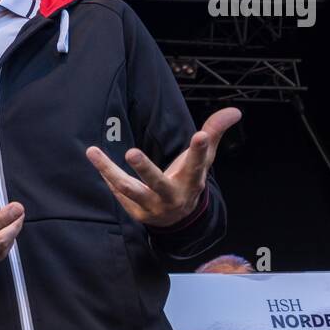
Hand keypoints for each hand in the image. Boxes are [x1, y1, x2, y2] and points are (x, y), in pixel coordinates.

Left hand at [84, 107, 241, 227]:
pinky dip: (106, 175)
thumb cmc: (189, 179)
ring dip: (109, 171)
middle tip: (131, 152)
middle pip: (157, 182)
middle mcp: (171, 195)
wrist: (178, 219)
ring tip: (93, 152)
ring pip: (128, 189)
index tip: (200, 135)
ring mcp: (151, 206)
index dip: (200, 150)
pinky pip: (117, 191)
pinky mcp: (135, 211)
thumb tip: (236, 111)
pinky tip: (95, 158)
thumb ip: (215, 132)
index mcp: (192, 180)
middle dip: (144, 169)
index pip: (198, 164)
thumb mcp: (203, 159)